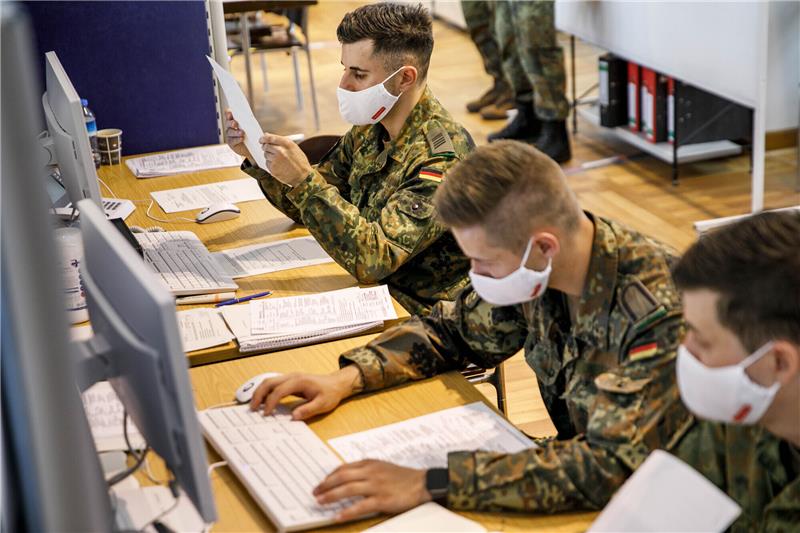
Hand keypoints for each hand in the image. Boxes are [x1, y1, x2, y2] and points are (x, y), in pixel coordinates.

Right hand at [224, 110, 251, 159]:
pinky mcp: (231, 143)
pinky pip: (232, 141)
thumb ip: (248, 122)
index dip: (228, 114)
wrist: (251, 147)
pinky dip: (237, 139)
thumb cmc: (249, 135)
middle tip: (235, 124)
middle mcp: (229, 128)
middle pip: (227, 123)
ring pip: (230, 132)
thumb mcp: (249, 127)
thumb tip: (251, 117)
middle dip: (231, 123)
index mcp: (233, 121)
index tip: (230, 113)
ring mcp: (229, 136)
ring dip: (236, 132)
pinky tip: (241, 138)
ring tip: (242, 133)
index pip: (228, 116)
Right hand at [249, 366, 363, 419]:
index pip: (279, 391)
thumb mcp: (322, 404)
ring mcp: (290, 378)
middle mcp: (292, 377)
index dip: (270, 402)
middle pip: (269, 382)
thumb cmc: (330, 392)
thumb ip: (308, 409)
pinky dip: (265, 391)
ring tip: (254, 406)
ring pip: (269, 381)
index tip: (266, 414)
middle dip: (258, 394)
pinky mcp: (290, 381)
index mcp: (299, 381)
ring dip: (260, 392)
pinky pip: (274, 384)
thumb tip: (293, 416)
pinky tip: (263, 401)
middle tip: (252, 408)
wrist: (337, 383)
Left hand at [259, 133, 312, 185]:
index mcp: (287, 144)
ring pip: (266, 155)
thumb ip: (282, 142)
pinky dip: (271, 164)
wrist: (303, 176)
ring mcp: (276, 160)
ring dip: (269, 156)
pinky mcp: (273, 169)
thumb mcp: (294, 148)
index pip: (270, 138)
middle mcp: (280, 151)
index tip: (261, 140)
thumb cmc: (300, 162)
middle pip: (266, 146)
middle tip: (269, 150)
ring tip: (279, 161)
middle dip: (266, 147)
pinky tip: (279, 166)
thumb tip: (268, 136)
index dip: (264, 138)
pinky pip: (267, 163)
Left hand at [314, 460, 430, 521]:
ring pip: (348, 489)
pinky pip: (361, 506)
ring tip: (320, 502)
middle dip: (326, 485)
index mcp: (370, 464)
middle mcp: (371, 472)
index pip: (344, 468)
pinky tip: (338, 516)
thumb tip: (347, 476)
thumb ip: (365, 470)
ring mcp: (376, 485)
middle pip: (342, 477)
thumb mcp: (382, 467)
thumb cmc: (402, 477)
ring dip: (331, 496)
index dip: (330, 476)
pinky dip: (348, 511)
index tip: (321, 483)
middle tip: (315, 492)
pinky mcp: (382, 499)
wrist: (421, 483)